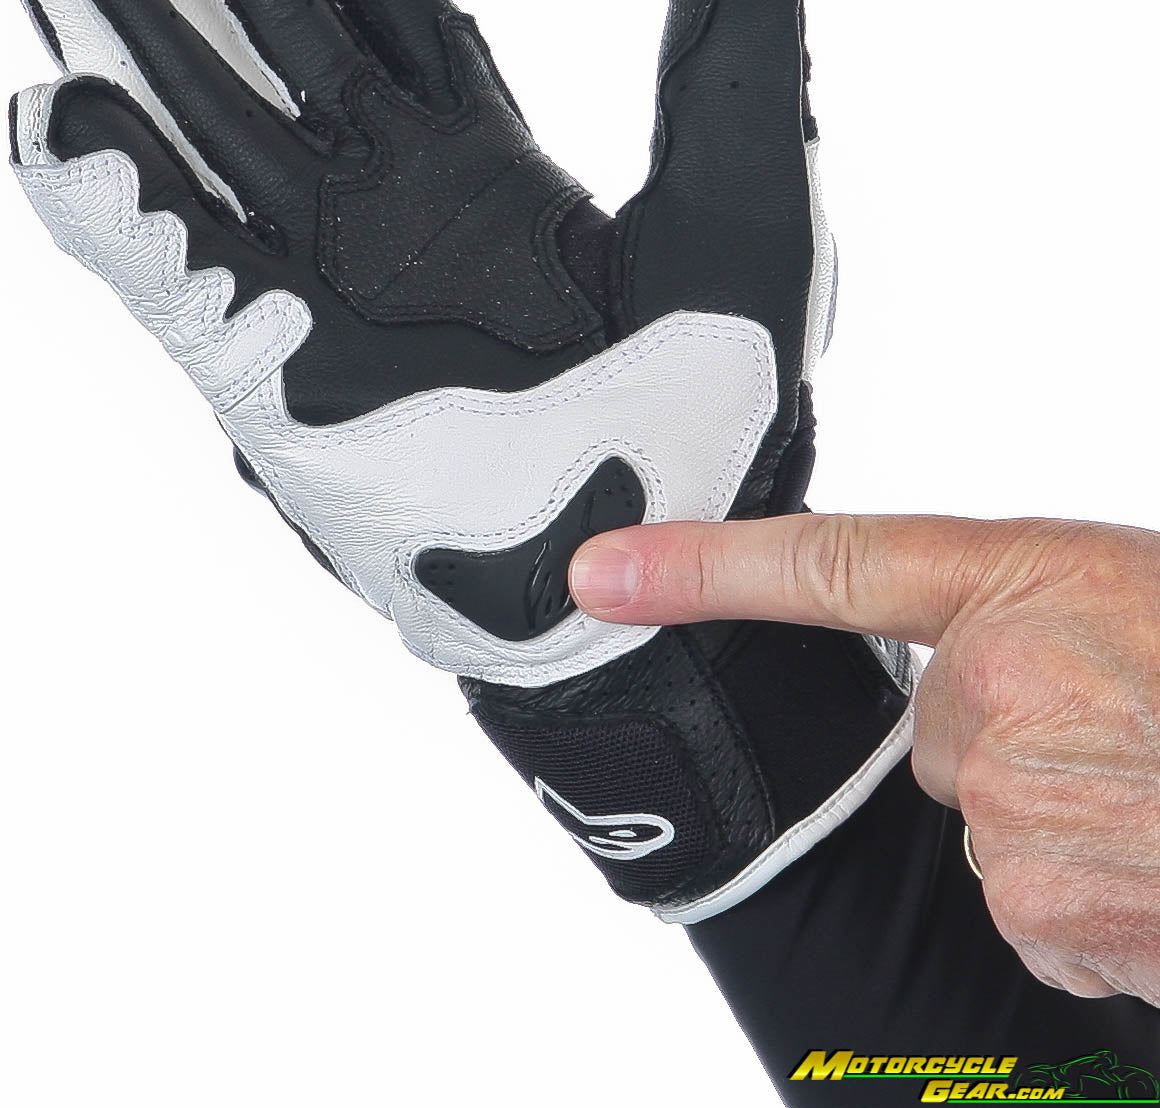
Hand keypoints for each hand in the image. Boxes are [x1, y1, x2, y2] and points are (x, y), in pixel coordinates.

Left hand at [570, 514, 1159, 1004]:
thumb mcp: (1133, 599)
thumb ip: (1030, 624)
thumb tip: (963, 678)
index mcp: (1027, 585)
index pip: (823, 562)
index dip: (698, 566)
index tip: (599, 573)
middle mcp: (1000, 694)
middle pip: (936, 729)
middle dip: (1006, 730)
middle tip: (1119, 722)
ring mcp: (1017, 811)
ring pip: (986, 811)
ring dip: (1058, 808)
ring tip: (1155, 784)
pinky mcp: (1046, 907)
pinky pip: (1028, 889)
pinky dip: (1083, 880)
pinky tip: (1152, 849)